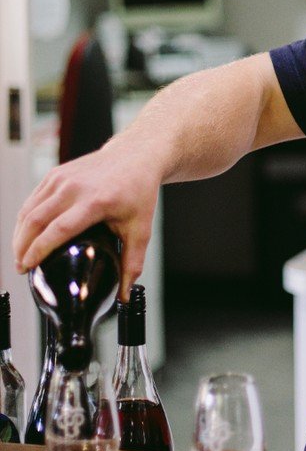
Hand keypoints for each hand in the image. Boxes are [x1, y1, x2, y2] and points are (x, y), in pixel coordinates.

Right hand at [13, 138, 162, 299]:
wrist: (136, 157)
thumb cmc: (139, 191)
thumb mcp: (140, 228)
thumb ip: (132, 262)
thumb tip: (125, 293)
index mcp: (97, 201)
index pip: (59, 229)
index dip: (39, 250)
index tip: (27, 267)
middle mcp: (76, 187)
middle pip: (36, 220)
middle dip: (22, 247)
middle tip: (20, 268)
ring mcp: (63, 178)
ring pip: (29, 209)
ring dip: (19, 234)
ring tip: (20, 255)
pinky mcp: (56, 173)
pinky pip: (32, 199)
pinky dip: (24, 219)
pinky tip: (25, 234)